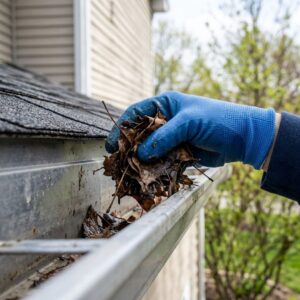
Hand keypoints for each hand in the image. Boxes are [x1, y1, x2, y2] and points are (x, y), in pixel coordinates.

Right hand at [106, 91, 275, 168]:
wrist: (244, 138)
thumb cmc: (218, 120)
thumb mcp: (189, 123)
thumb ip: (164, 137)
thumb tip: (141, 154)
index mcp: (166, 105)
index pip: (136, 113)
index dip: (121, 127)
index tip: (111, 144)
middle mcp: (166, 121)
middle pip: (140, 134)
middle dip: (130, 147)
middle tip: (119, 161)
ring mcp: (172, 138)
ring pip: (150, 149)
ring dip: (142, 160)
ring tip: (131, 172)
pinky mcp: (179, 152)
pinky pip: (162, 160)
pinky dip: (156, 168)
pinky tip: (149, 176)